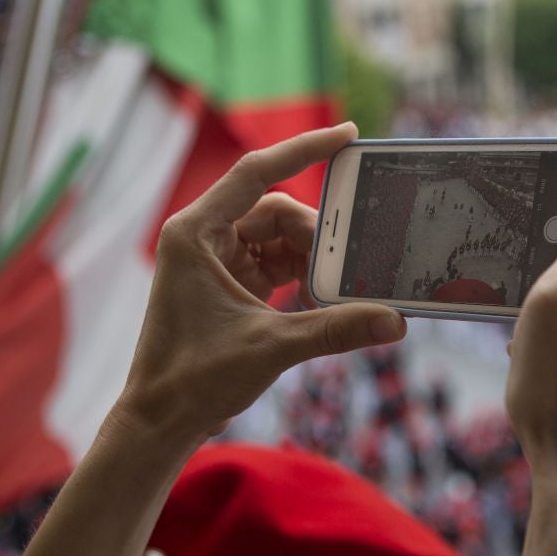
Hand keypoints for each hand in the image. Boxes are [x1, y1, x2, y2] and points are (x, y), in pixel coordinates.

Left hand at [116, 123, 406, 439]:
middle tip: (349, 269)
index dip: (303, 150)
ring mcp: (216, 262)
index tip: (346, 134)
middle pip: (276, 211)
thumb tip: (394, 321)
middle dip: (317, 237)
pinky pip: (276, 265)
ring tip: (334, 294)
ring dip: (311, 262)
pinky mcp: (229, 286)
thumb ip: (336, 329)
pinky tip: (320, 303)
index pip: (257, 173)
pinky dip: (302, 279)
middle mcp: (203, 238)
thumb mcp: (273, 347)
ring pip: (280, 240)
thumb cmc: (194, 379)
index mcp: (196, 233)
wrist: (161, 421)